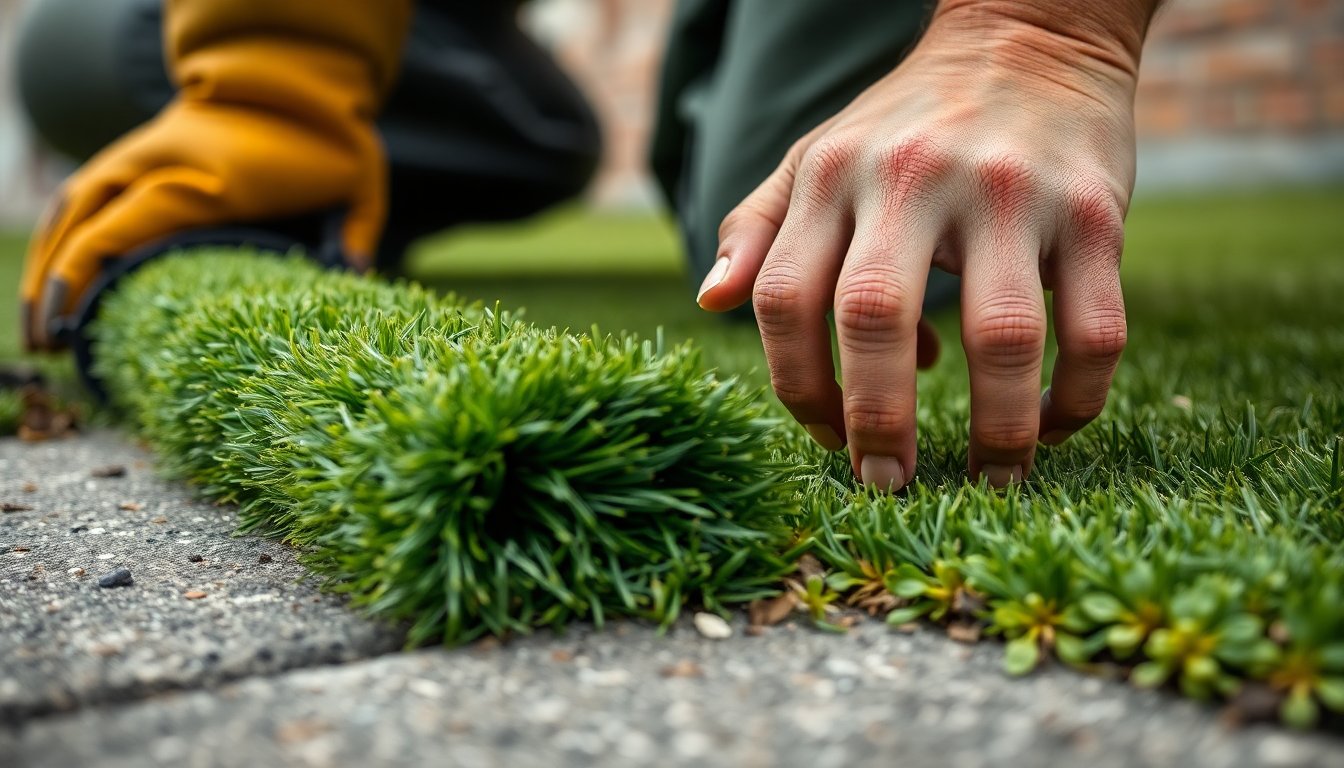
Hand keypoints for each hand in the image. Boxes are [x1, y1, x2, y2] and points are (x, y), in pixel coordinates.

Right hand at [19, 1, 408, 350]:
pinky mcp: (136, 155)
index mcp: (208, 182)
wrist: (288, 73)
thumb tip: (355, 277)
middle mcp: (160, 166)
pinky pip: (81, 195)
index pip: (124, 229)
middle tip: (47, 346)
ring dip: (48, 264)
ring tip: (40, 326)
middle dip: (56, 286)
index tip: (70, 321)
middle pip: (84, 225)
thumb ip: (358, 231)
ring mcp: (141, 156)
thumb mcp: (358, 182)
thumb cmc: (326, 138)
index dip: (86, 276)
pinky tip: (53, 275)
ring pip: (72, 210)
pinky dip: (62, 234)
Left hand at [697, 4, 1145, 488]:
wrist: (1028, 38)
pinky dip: (1075, 399)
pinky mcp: (1095, 213)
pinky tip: (1049, 426)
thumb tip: (710, 300)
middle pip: (872, 317)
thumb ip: (758, 225)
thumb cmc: (905, 124)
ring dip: (995, 433)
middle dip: (874, 421)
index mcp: (834, 175)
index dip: (794, 385)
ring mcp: (1011, 195)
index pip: (782, 297)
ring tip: (986, 483)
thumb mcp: (817, 156)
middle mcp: (914, 179)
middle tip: (886, 484)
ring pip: (1001, 337)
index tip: (825, 438)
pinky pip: (1094, 329)